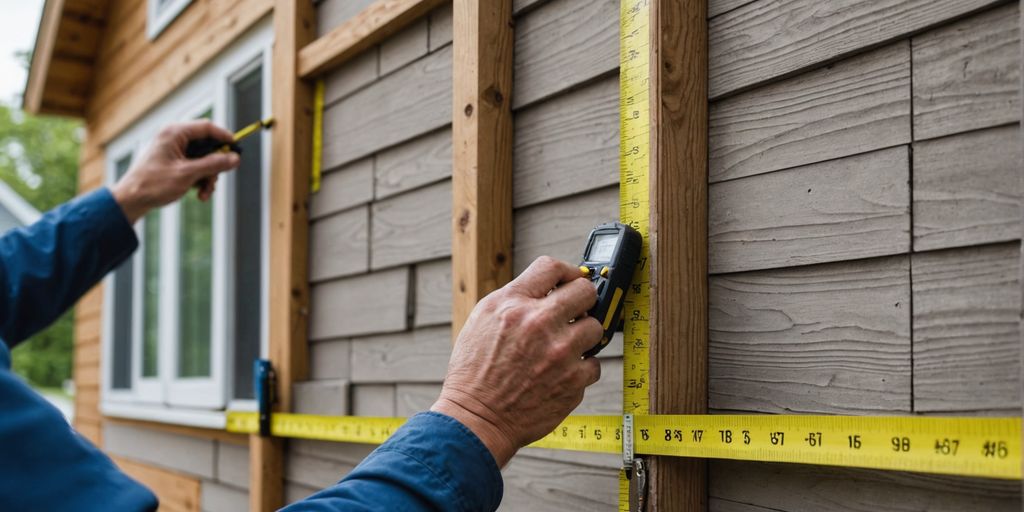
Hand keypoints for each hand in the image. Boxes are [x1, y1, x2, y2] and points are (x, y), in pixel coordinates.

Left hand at [111, 120, 239, 222]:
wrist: (131, 200)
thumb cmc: (153, 184)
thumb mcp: (188, 174)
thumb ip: (213, 164)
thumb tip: (235, 158)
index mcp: (174, 133)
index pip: (207, 127)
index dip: (225, 137)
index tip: (238, 149)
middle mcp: (174, 138)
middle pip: (207, 146)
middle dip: (215, 165)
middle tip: (218, 178)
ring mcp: (174, 150)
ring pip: (203, 159)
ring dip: (208, 177)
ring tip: (204, 193)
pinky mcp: (174, 162)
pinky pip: (195, 167)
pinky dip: (200, 179)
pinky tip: (199, 194)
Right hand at [431, 256, 602, 466]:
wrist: (476, 418)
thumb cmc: (475, 371)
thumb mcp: (482, 320)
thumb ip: (516, 299)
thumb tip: (549, 288)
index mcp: (513, 304)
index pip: (552, 267)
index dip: (567, 271)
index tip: (570, 281)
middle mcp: (538, 323)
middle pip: (586, 291)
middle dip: (583, 300)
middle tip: (575, 313)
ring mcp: (560, 353)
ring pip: (596, 328)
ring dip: (583, 336)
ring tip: (564, 348)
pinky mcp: (573, 381)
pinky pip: (594, 364)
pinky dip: (581, 369)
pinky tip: (561, 374)